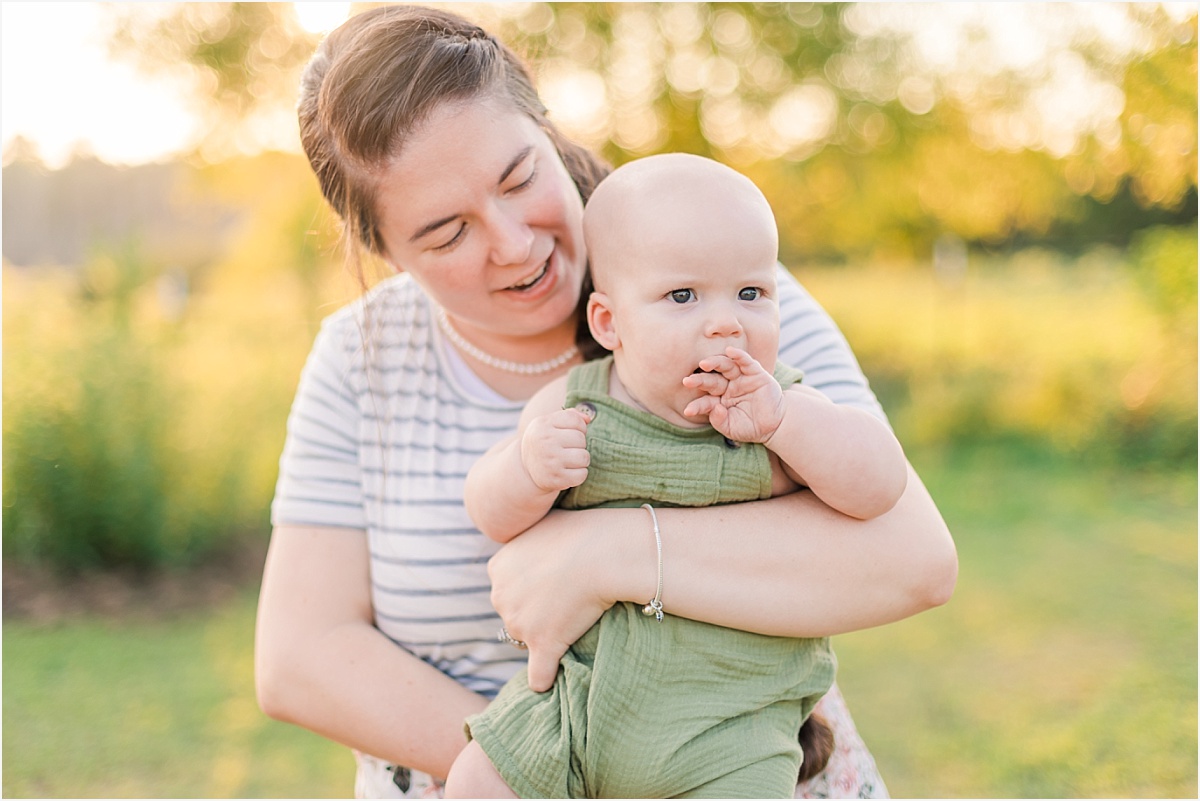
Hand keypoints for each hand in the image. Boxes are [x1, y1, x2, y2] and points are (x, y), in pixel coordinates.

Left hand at [488, 508, 615, 691]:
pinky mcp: (543, 644)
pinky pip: (538, 675)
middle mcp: (501, 596)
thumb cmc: (579, 531)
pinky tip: (551, 679)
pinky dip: (544, 678)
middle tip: (563, 599)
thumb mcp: (542, 523)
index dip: (529, 587)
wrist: (603, 552)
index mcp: (497, 567)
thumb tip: (535, 542)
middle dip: (532, 611)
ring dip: (542, 637)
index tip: (551, 582)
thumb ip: (528, 538)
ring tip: (571, 620)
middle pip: (512, 613)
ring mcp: (520, 623)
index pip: (506, 586)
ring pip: (525, 640)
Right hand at [520, 406, 591, 492]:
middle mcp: (545, 443)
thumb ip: (570, 415)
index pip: (575, 420)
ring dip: (582, 459)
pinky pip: (582, 474)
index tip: (571, 432)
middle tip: (569, 448)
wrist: (526, 466)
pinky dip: (580, 473)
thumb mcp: (549, 423)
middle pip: (580, 439)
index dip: (580, 426)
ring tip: (571, 458)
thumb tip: (588, 419)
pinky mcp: (556, 479)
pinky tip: (570, 470)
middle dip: (579, 443)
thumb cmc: (544, 440)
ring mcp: (550, 462)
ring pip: (584, 457)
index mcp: (543, 425)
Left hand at [682, 347, 783, 442]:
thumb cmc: (750, 427)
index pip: (705, 401)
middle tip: (687, 381)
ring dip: (715, 363)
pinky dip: (739, 356)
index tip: (688, 411)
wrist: (774, 426)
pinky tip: (730, 351)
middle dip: (699, 380)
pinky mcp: (756, 374)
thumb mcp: (732, 429)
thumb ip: (720, 421)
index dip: (698, 405)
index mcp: (719, 400)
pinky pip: (746, 362)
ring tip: (703, 363)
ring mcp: (741, 379)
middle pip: (711, 380)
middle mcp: (727, 387)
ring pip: (725, 367)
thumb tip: (715, 408)